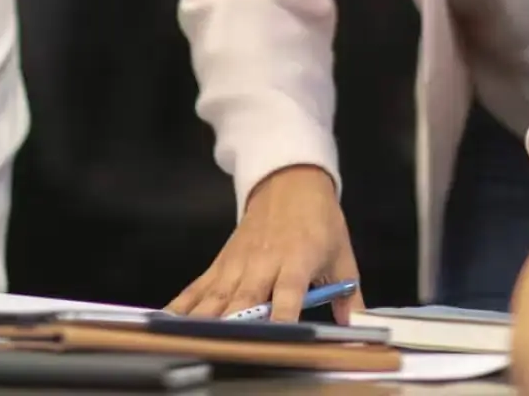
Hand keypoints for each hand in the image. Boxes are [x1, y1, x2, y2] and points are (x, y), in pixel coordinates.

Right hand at [168, 165, 357, 322]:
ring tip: (192, 340)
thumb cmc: (318, 222)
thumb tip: (358, 327)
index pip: (288, 291)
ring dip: (205, 319)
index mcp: (297, 259)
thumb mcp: (342, 256)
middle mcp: (264, 262)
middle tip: (228, 346)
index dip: (282, 314)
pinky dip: (184, 305)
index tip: (278, 334)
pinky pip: (199, 287)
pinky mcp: (221, 263)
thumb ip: (350, 296)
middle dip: (235, 323)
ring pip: (218, 295)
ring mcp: (237, 263)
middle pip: (246, 297)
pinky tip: (170, 321)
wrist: (288, 183)